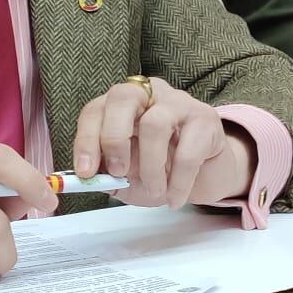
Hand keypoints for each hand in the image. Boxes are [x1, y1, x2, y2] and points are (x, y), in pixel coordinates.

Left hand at [72, 78, 255, 207]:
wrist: (206, 173)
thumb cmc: (161, 170)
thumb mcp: (128, 176)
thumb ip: (108, 175)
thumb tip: (91, 178)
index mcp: (122, 105)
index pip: (96, 110)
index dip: (86, 139)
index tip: (85, 172)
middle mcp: (149, 94)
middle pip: (123, 97)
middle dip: (114, 138)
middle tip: (118, 173)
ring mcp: (179, 102)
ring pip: (155, 124)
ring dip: (150, 167)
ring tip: (155, 192)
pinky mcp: (205, 119)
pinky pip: (188, 151)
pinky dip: (178, 182)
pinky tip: (174, 198)